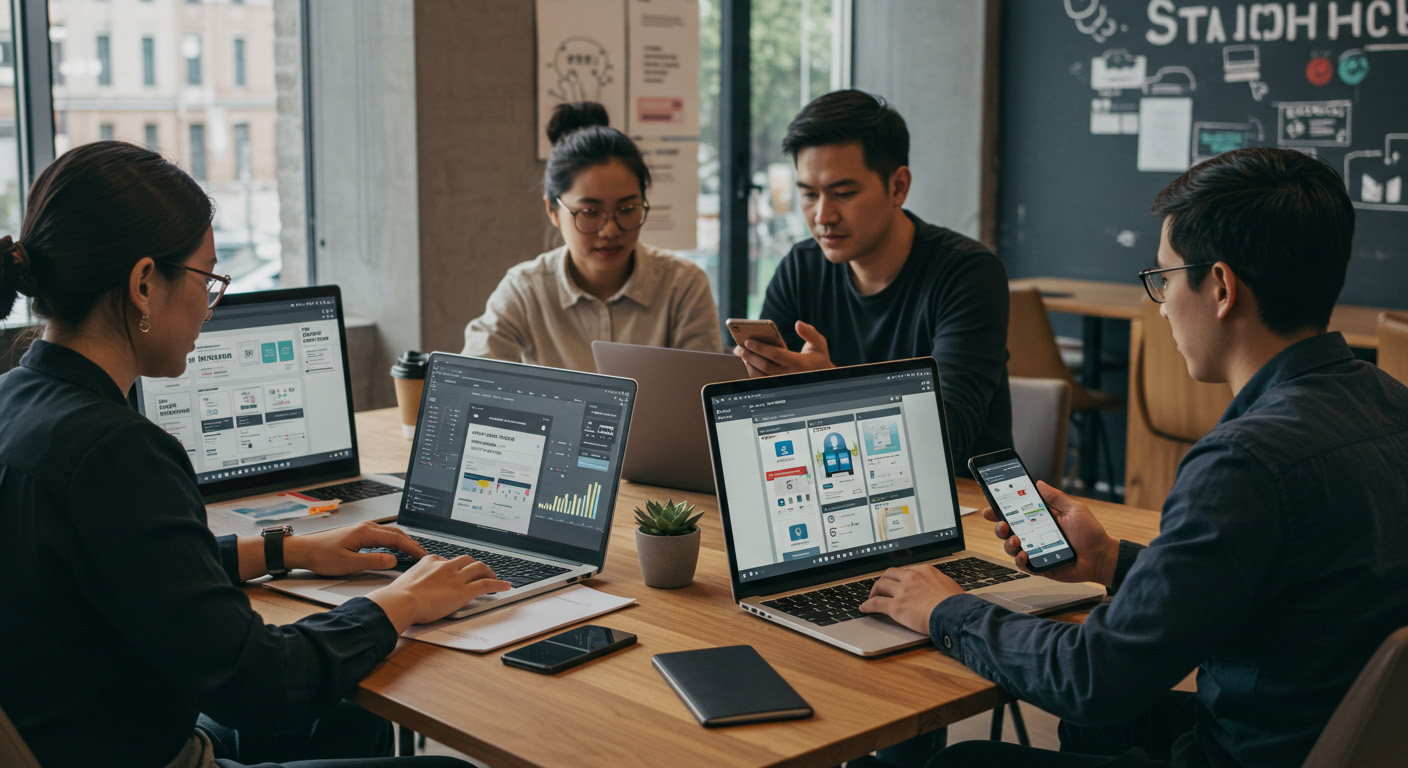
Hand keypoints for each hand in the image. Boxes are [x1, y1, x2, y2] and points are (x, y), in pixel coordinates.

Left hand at [282, 521, 429, 576]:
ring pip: (391, 533)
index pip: (397, 539)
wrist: (304, 550)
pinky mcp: (360, 533)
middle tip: (425, 556)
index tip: (424, 556)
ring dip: (404, 542)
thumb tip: (393, 560)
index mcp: (366, 532)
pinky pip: (383, 535)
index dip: (413, 548)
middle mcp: (367, 527)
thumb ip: (373, 562)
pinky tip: (396, 548)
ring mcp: (364, 528)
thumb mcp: (348, 564)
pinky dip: (395, 541)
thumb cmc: (322, 556)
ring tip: (414, 553)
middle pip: (397, 533)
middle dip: (413, 544)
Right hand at [367, 555, 510, 630]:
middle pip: (467, 560)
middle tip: (480, 572)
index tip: (458, 571)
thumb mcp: (404, 581)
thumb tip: (411, 587)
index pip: (447, 560)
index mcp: (430, 561)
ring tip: (494, 578)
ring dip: (489, 572)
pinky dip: (498, 583)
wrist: (401, 601)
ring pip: (479, 568)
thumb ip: (413, 580)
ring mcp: (456, 577)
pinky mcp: (465, 591)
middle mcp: (445, 566)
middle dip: (475, 565)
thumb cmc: (398, 597)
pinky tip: (505, 586)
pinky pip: (487, 584)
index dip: (456, 566)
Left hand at [732, 320, 834, 376]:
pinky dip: (751, 373)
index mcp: (800, 364)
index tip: (748, 341)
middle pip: (765, 366)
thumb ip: (810, 333)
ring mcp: (783, 383)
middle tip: (739, 347)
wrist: (822, 378)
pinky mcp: (778, 387)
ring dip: (748, 365)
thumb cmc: (818, 358)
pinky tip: (745, 363)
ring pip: (761, 377)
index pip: (777, 355)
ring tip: (741, 353)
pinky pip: (761, 382)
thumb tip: (798, 323)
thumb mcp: (819, 344)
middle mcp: (791, 375)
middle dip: (750, 356)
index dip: (761, 348)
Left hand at [859, 565, 964, 633]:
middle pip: (889, 574)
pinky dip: (867, 605)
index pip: (905, 570)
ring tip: (871, 597)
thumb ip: (937, 583)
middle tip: (881, 588)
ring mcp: (903, 591)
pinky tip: (864, 608)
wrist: (955, 615)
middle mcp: (911, 577)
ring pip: (880, 585)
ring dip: (874, 591)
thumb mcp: (948, 585)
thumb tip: (937, 588)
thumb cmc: (957, 605)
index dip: (898, 577)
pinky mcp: (896, 606)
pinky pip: (876, 603)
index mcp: (924, 571)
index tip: (895, 581)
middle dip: (883, 581)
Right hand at [982, 481, 1119, 587]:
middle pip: (1008, 531)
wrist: (1102, 556)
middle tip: (1002, 524)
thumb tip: (1039, 483)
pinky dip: (1020, 560)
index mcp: (1040, 520)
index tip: (990, 506)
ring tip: (1016, 540)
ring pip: (1011, 548)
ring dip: (1008, 543)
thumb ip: (1056, 497)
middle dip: (999, 527)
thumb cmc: (1090, 533)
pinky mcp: (1040, 567)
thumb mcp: (1074, 509)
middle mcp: (1035, 535)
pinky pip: (1023, 565)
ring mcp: (1036, 551)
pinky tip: (1024, 555)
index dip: (1000, 510)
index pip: (1016, 514)